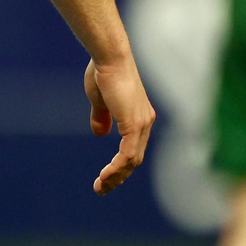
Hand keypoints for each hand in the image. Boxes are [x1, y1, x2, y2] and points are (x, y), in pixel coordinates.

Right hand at [84, 57, 155, 195]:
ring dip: (116, 176)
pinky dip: (116, 167)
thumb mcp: (100, 99)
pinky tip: (105, 175)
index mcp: (139, 116)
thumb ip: (102, 117)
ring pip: (132, 160)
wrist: (109, 58)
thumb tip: (100, 133)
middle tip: (102, 188)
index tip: (105, 176)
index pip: (134, 147)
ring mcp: (142, 124)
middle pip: (135, 158)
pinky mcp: (134, 124)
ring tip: (100, 187)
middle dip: (118, 176)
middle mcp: (145, 122)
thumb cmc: (103, 72)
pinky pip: (127, 154)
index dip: (120, 164)